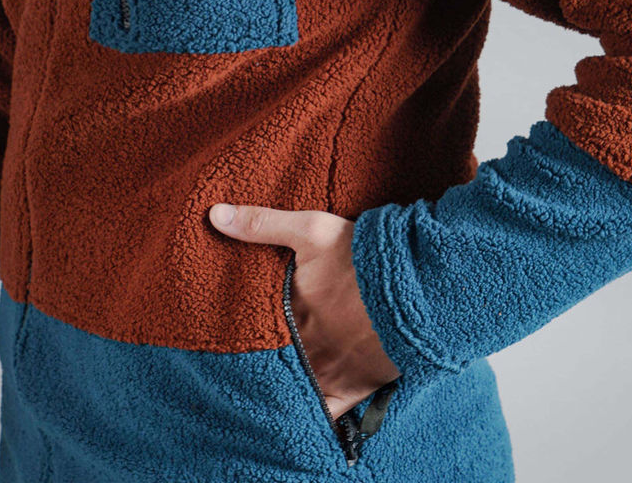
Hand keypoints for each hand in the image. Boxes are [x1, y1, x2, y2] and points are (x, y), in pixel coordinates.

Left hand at [208, 203, 399, 420]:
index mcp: (287, 310)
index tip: (221, 330)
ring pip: (288, 389)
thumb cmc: (362, 257)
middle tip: (238, 360)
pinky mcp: (351, 389)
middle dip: (255, 359)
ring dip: (279, 386)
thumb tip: (214, 214)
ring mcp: (326, 371)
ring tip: (264, 386)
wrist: (418, 285)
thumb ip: (261, 224)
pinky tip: (298, 415)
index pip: (247, 328)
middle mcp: (301, 346)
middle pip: (267, 359)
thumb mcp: (311, 230)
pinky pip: (323, 415)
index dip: (234, 329)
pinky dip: (310, 416)